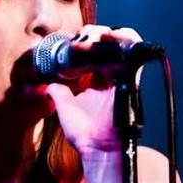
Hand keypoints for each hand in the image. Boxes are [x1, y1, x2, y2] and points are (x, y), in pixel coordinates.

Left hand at [46, 24, 143, 155]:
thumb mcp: (65, 107)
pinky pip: (134, 53)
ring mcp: (122, 76)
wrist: (97, 149)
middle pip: (108, 42)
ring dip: (107, 33)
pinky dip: (122, 40)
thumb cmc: (84, 133)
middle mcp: (112, 76)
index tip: (71, 44)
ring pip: (123, 41)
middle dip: (94, 33)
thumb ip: (59, 93)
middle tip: (80, 38)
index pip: (95, 52)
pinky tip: (105, 37)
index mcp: (98, 81)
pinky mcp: (130, 79)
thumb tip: (48, 84)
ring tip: (92, 36)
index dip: (84, 42)